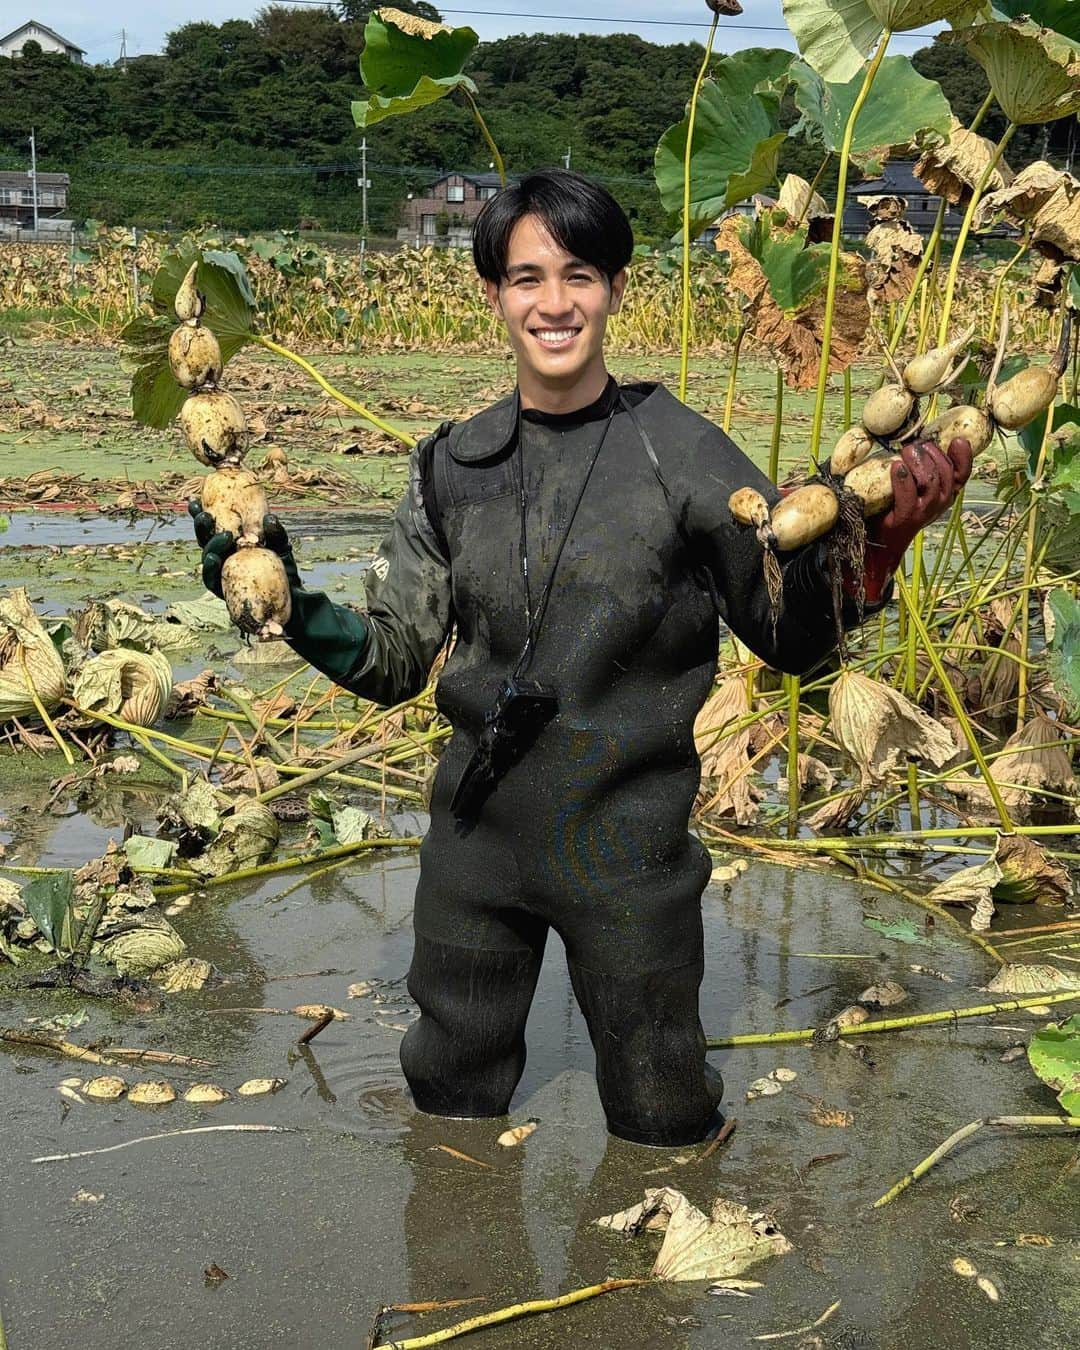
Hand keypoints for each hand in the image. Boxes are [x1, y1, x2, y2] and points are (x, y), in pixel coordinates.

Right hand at [188, 501, 297, 597]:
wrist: (294, 602)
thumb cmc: (284, 571)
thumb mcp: (282, 547)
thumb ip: (275, 533)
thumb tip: (268, 518)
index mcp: (231, 544)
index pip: (213, 527)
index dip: (201, 515)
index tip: (195, 501)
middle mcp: (223, 558)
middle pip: (205, 541)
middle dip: (201, 527)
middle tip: (206, 515)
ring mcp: (223, 575)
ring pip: (208, 559)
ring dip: (211, 546)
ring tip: (225, 536)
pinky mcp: (225, 593)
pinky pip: (212, 580)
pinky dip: (211, 568)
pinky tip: (215, 558)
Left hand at [862, 435, 971, 600]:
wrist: (881, 541)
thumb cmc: (897, 506)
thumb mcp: (916, 485)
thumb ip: (923, 467)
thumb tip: (920, 440)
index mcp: (947, 493)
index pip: (963, 474)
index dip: (964, 457)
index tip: (957, 440)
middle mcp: (940, 503)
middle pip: (945, 472)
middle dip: (931, 452)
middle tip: (914, 444)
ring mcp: (924, 511)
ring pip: (930, 482)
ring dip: (918, 462)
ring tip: (905, 451)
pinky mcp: (907, 518)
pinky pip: (909, 496)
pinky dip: (903, 479)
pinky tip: (897, 466)